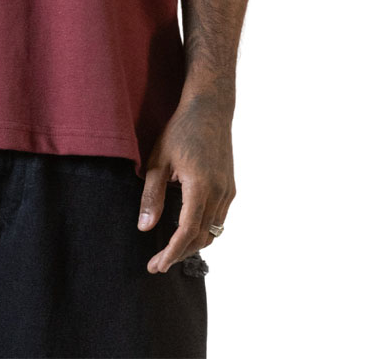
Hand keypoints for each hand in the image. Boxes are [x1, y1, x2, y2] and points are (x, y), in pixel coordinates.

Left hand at [137, 92, 234, 272]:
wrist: (210, 108)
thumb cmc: (180, 130)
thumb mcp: (159, 160)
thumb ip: (152, 195)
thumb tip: (145, 228)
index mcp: (201, 187)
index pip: (186, 232)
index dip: (171, 252)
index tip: (157, 266)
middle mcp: (219, 194)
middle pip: (201, 237)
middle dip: (179, 254)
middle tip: (157, 263)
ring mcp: (228, 192)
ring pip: (212, 231)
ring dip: (192, 245)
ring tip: (170, 251)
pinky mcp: (230, 188)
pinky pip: (218, 219)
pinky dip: (203, 231)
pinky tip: (186, 230)